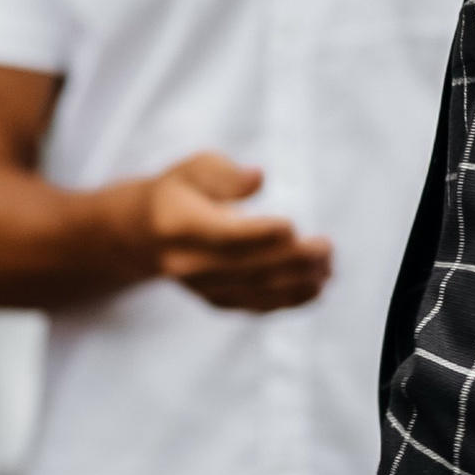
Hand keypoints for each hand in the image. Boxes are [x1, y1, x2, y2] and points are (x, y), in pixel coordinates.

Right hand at [143, 152, 333, 312]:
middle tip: (326, 248)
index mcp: (179, 227)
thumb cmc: (180, 192)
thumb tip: (258, 179)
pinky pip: (255, 306)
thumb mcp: (194, 168)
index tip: (292, 226)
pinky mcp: (215, 300)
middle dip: (290, 261)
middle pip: (245, 267)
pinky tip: (315, 289)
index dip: (259, 235)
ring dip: (296, 284)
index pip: (223, 237)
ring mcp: (201, 287)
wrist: (147, 234)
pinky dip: (288, 301)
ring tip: (328, 269)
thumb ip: (224, 173)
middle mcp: (187, 264)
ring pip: (254, 291)